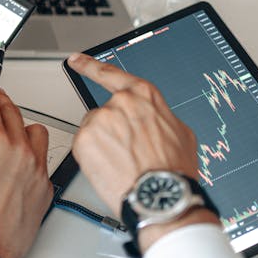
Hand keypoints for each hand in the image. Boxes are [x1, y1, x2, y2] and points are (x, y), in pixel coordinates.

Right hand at [0, 80, 52, 257]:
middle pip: (13, 112)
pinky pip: (43, 159)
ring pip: (37, 132)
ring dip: (22, 125)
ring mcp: (37, 169)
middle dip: (0, 101)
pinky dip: (32, 154)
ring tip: (10, 128)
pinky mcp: (45, 187)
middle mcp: (21, 151)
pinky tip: (21, 158)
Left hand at [67, 53, 217, 248]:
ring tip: (123, 164)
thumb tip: (151, 118)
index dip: (90, 65)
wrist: (160, 197)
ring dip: (103, 144)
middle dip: (112, 131)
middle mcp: (119, 102)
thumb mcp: (180, 133)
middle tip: (126, 153)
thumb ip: (158, 116)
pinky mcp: (84, 139)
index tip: (76, 60)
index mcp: (143, 95)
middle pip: (104, 112)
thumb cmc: (173, 170)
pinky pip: (84, 146)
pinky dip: (93, 158)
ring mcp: (100, 119)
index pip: (110, 73)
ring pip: (94, 130)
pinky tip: (111, 168)